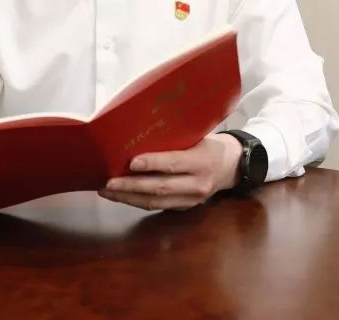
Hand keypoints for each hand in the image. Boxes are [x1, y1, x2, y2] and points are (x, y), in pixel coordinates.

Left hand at [98, 134, 242, 210]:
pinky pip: (157, 207)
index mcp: (202, 161)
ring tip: (106, 190)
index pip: (174, 163)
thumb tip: (138, 132)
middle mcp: (198, 184)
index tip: (132, 162)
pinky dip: (136, 201)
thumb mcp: (196, 136)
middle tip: (108, 182)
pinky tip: (120, 195)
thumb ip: (172, 139)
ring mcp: (191, 200)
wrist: (231, 166)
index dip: (153, 163)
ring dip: (128, 198)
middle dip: (131, 186)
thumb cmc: (207, 145)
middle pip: (161, 188)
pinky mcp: (184, 208)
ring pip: (156, 202)